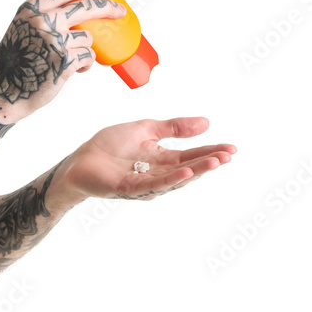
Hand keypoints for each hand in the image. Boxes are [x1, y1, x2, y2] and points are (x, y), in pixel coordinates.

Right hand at [0, 0, 124, 123]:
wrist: (1, 91)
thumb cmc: (15, 61)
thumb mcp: (21, 28)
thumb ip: (42, 17)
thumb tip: (79, 13)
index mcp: (31, 8)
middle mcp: (42, 20)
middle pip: (86, 7)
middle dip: (109, 7)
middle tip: (120, 11)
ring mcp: (54, 40)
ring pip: (87, 38)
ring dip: (85, 49)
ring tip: (70, 60)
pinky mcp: (64, 61)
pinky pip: (88, 57)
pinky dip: (85, 65)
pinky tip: (74, 70)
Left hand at [65, 117, 236, 200]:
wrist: (80, 159)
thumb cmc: (110, 145)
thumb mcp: (146, 129)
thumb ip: (174, 128)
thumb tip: (206, 122)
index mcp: (162, 159)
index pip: (191, 155)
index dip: (211, 151)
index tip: (232, 148)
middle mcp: (158, 174)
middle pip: (189, 169)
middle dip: (209, 162)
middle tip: (228, 155)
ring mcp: (145, 183)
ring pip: (175, 179)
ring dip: (196, 171)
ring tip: (214, 162)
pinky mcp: (130, 188)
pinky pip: (153, 185)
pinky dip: (171, 180)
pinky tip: (186, 174)